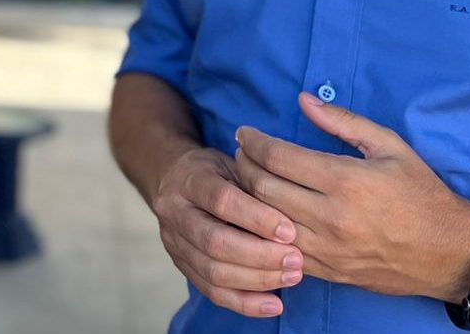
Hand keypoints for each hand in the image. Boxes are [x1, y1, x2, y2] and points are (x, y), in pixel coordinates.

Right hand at [151, 145, 304, 318]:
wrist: (178, 180)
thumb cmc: (218, 173)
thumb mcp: (234, 165)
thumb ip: (256, 188)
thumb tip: (290, 224)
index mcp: (188, 180)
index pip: (221, 201)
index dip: (257, 218)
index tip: (290, 232)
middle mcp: (173, 212)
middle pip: (215, 242)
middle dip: (260, 256)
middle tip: (296, 260)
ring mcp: (173, 242)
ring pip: (213, 272)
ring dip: (257, 280)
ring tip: (292, 277)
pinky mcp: (181, 266)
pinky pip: (212, 292)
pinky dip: (245, 303)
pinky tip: (274, 304)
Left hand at [232, 92, 469, 301]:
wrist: (448, 254)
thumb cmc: (420, 194)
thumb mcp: (390, 146)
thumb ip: (343, 122)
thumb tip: (303, 99)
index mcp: (345, 180)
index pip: (277, 157)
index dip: (252, 142)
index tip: (244, 133)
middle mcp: (330, 216)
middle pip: (262, 188)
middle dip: (243, 166)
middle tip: (240, 153)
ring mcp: (326, 249)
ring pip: (264, 222)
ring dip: (246, 199)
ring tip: (245, 180)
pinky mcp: (327, 271)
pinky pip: (278, 252)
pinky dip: (262, 232)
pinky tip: (259, 216)